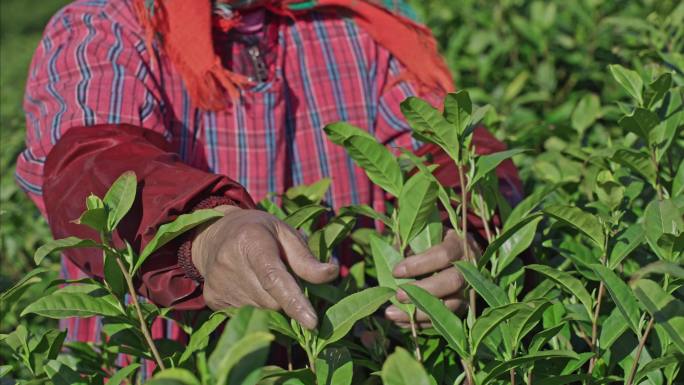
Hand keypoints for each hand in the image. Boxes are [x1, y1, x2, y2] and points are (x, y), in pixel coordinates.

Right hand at [192, 206, 338, 328]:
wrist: (214, 235)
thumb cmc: (259, 232)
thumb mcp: (285, 233)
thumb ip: (306, 258)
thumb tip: (332, 273)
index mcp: (251, 241)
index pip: (274, 277)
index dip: (294, 301)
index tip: (312, 322)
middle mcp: (229, 263)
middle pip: (272, 301)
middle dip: (285, 296)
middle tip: (282, 274)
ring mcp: (218, 283)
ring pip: (260, 312)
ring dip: (270, 302)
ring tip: (262, 278)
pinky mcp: (212, 299)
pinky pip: (246, 315)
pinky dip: (255, 306)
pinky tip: (248, 285)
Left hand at [384, 229, 477, 327]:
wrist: (456, 253)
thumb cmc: (433, 241)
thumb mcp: (423, 234)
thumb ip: (409, 244)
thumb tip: (391, 260)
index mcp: (459, 245)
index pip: (443, 255)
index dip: (418, 264)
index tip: (396, 271)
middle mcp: (470, 268)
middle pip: (452, 282)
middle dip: (423, 291)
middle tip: (398, 295)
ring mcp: (469, 289)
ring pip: (451, 306)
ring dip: (420, 313)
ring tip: (392, 313)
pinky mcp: (464, 306)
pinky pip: (446, 320)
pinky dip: (422, 323)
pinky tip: (400, 321)